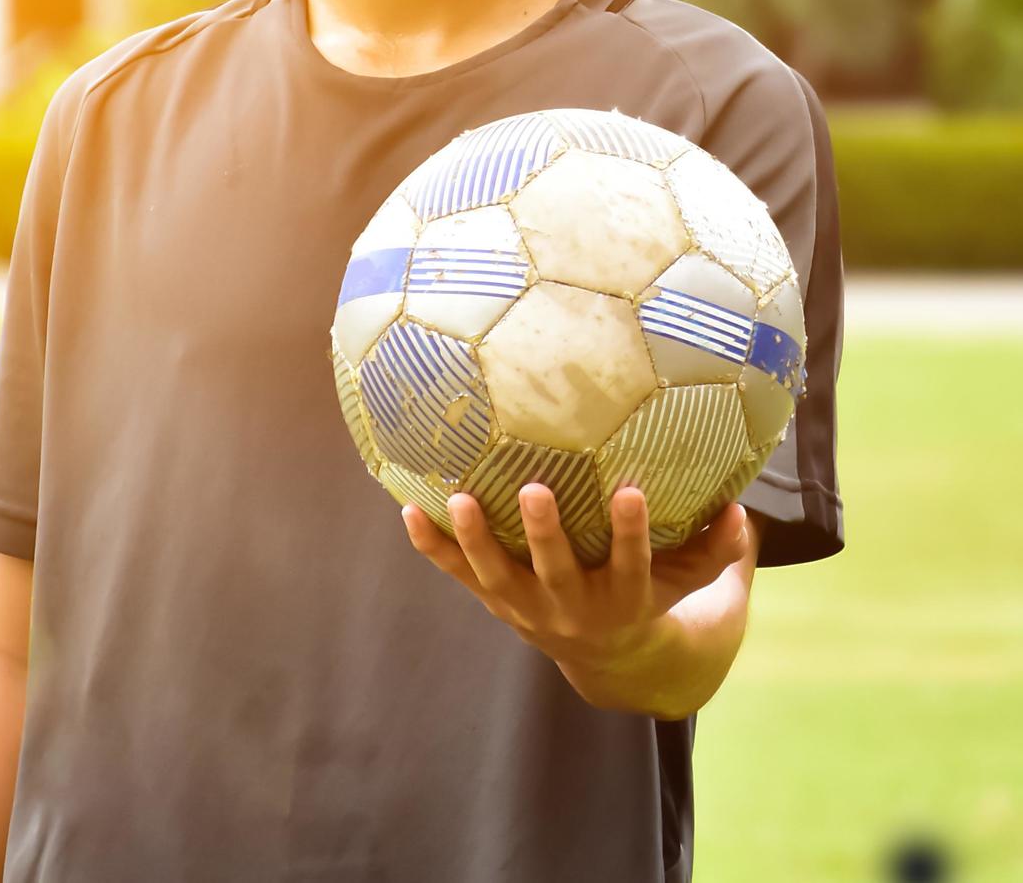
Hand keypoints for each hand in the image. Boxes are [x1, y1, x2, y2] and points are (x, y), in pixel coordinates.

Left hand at [402, 485, 754, 676]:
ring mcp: (530, 608)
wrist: (614, 666)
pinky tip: (410, 511)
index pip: (632, 564)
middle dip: (544, 533)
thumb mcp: (700, 591)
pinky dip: (435, 547)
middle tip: (534, 488)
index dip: (630, 531)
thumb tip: (743, 508)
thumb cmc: (660, 607)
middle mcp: (574, 608)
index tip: (630, 491)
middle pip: (556, 571)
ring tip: (459, 498)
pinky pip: (461, 575)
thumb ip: (723, 552)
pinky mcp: (498, 603)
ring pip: (499, 575)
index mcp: (626, 601)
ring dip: (477, 538)